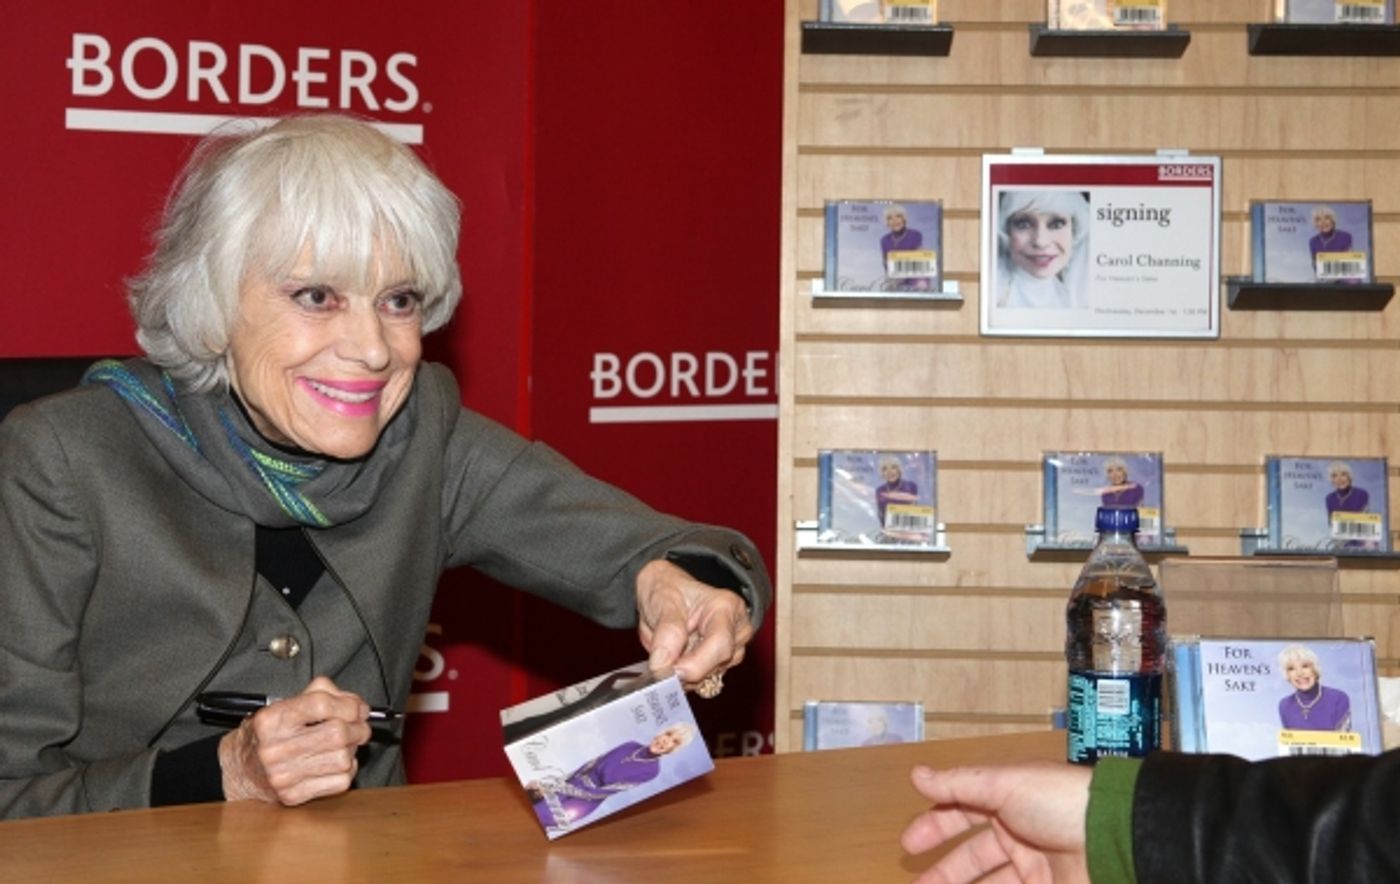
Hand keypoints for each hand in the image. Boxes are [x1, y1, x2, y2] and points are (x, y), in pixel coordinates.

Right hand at [218, 676, 371, 805]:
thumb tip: (354, 703)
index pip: (322, 705)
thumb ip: (320, 693)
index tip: (358, 708)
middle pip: (338, 733)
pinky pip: (340, 781)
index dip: (349, 705)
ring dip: (352, 750)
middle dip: (358, 728)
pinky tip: (334, 764)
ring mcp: (282, 775)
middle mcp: (274, 748)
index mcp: (271, 720)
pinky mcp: (292, 796)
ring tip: (343, 745)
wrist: (241, 769)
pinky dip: (346, 771)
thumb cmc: (268, 734)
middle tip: (359, 727)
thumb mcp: (285, 704)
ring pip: (343, 759)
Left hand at [635, 559, 752, 689]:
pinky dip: (685, 680)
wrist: (664, 593)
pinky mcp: (720, 665)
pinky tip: (674, 665)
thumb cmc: (667, 590)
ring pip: (710, 678)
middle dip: (687, 671)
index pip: (720, 644)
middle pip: (719, 664)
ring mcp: (731, 649)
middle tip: (659, 665)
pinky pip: (703, 683)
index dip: (695, 663)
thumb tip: (663, 665)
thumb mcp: (662, 600)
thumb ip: (666, 631)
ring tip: (667, 655)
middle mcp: (736, 630)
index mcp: (725, 607)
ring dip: (684, 676)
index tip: (670, 671)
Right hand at [901, 763, 1091, 883]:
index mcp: (1007, 799)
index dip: (936, 826)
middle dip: (945, 871)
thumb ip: (958, 784)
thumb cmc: (1057, 800)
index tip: (910, 845)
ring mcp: (1035, 866)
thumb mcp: (1002, 783)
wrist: (1113, 836)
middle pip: (973, 855)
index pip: (963, 811)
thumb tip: (916, 774)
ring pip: (990, 882)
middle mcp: (1019, 832)